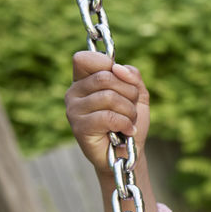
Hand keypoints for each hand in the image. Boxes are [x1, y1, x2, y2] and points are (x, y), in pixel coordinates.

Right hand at [65, 50, 149, 171]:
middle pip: (105, 77)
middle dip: (129, 93)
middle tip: (131, 109)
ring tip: (129, 122)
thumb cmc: (130, 122)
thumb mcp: (137, 94)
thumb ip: (132, 76)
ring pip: (109, 96)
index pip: (85, 58)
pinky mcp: (79, 127)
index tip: (120, 79)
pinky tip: (127, 131)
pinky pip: (108, 116)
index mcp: (83, 80)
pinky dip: (125, 123)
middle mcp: (73, 93)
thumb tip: (117, 67)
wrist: (128, 153)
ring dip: (129, 111)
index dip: (106, 64)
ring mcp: (73, 110)